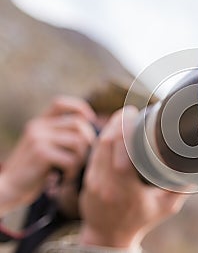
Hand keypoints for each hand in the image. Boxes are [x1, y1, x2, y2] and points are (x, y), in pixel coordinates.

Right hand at [0, 96, 95, 215]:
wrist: (9, 190)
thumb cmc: (35, 171)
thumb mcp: (46, 148)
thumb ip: (61, 136)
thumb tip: (93, 128)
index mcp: (40, 123)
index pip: (61, 103)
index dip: (80, 108)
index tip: (91, 121)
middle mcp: (38, 127)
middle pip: (78, 124)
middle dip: (88, 142)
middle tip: (82, 159)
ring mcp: (38, 138)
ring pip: (78, 142)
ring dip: (81, 159)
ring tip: (72, 170)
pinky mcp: (40, 153)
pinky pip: (71, 159)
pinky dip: (73, 171)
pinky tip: (65, 178)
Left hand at [79, 106, 186, 248]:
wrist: (108, 236)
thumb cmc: (139, 221)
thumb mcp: (165, 208)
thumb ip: (181, 189)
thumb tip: (196, 169)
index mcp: (126, 190)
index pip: (121, 152)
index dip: (124, 128)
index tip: (133, 114)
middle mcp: (106, 184)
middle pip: (107, 143)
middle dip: (117, 122)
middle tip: (129, 111)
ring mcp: (93, 181)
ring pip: (98, 146)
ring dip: (109, 128)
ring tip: (122, 117)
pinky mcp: (87, 179)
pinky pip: (94, 152)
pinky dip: (103, 138)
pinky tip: (112, 131)